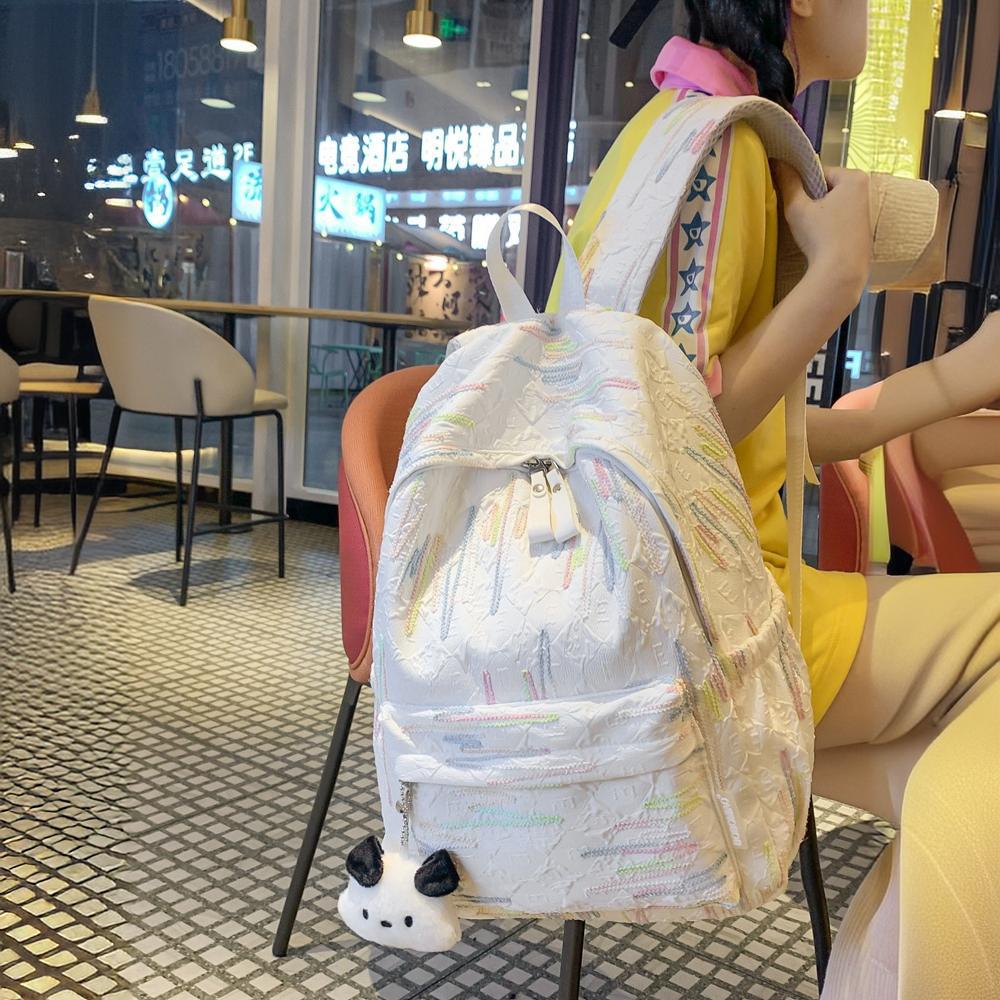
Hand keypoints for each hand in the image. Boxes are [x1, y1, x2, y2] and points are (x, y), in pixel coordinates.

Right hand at [772, 162, 871, 291]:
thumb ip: (788, 183)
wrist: (841, 273)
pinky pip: (841, 220)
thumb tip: (776, 162)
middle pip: (828, 188)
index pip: (819, 172)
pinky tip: (820, 241)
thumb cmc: (821, 236)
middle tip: (800, 216)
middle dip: (812, 199)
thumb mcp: (797, 207)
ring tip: (809, 230)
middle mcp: (866, 190)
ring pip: (834, 205)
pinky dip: (829, 226)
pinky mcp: (864, 232)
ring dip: (820, 213)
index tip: (792, 199)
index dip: (801, 184)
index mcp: (854, 178)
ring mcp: (867, 212)